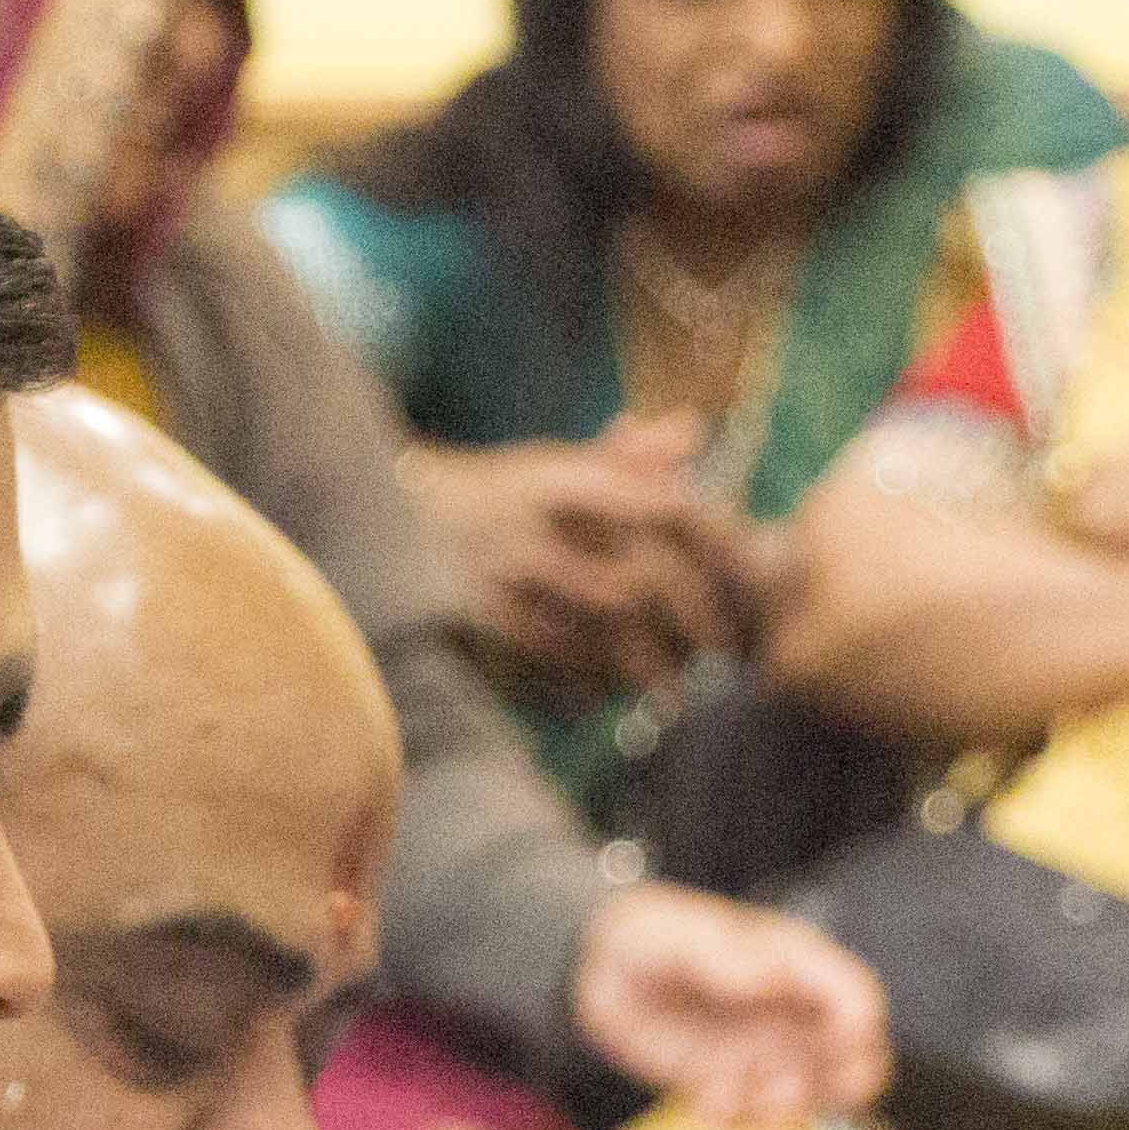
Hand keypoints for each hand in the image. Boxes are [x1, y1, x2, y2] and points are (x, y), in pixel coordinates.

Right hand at [409, 420, 757, 703]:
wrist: (387, 520)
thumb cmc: (493, 497)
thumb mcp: (550, 467)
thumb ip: (624, 459)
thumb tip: (692, 432)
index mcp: (555, 483)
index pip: (654, 506)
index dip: (708, 540)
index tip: (740, 570)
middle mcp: (531, 530)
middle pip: (634, 583)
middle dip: (687, 621)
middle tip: (722, 650)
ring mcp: (501, 584)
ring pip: (597, 634)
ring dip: (644, 665)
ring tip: (673, 688)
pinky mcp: (476, 627)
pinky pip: (549, 668)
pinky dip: (586, 686)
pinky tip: (606, 697)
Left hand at [573, 880, 890, 1127]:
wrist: (597, 970)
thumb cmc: (646, 935)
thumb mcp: (674, 936)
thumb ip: (723, 954)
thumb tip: (773, 976)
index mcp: (796, 964)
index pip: (858, 999)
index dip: (860, 1029)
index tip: (832, 1047)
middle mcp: (793, 1012)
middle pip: (859, 1062)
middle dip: (839, 1087)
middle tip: (785, 1087)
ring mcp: (767, 1051)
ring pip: (814, 1099)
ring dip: (783, 1110)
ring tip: (729, 1093)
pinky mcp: (733, 1083)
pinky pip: (755, 1117)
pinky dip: (738, 1119)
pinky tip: (703, 1102)